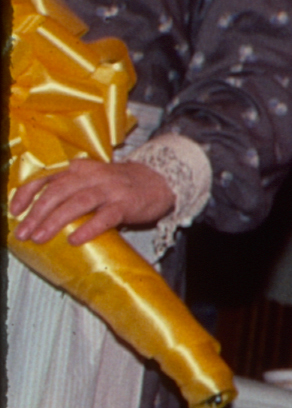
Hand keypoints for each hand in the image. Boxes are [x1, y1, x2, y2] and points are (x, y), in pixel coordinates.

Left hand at [10, 159, 178, 247]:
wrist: (160, 179)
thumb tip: (37, 214)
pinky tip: (75, 239)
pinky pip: (105, 216)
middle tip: (23, 233)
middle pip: (59, 191)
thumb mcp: (92, 177)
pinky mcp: (126, 204)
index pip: (47, 175)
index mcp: (80, 168)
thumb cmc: (119, 184)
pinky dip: (88, 228)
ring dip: (55, 221)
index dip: (27, 192)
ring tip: (40, 237)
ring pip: (78, 202)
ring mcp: (110, 189)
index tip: (15, 211)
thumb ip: (68, 188)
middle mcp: (93, 175)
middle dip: (37, 213)